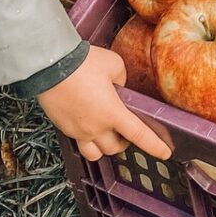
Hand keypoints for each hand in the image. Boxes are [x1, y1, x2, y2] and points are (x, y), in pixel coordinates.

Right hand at [37, 42, 172, 163]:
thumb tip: (118, 87)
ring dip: (104, 147)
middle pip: (115, 148)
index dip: (155, 146)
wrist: (50, 64)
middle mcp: (95, 127)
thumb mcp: (114, 64)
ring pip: (95, 154)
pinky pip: (78, 143)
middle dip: (124, 142)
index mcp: (113, 113)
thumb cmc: (83, 62)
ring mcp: (78, 130)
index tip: (165, 153)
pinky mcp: (63, 128)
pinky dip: (86, 139)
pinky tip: (87, 125)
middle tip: (126, 130)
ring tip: (106, 134)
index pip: (140, 135)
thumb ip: (122, 79)